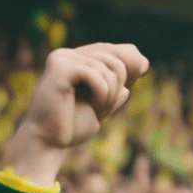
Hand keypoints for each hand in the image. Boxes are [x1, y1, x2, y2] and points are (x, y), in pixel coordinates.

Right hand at [5, 44, 147, 184]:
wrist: (48, 142)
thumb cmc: (72, 127)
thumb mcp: (102, 106)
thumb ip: (117, 88)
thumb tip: (141, 63)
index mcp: (76, 60)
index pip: (113, 50)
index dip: (131, 59)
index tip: (143, 70)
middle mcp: (68, 54)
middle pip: (116, 58)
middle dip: (119, 85)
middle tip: (105, 106)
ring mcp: (63, 58)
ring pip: (110, 67)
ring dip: (111, 94)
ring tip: (98, 108)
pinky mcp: (60, 67)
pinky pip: (97, 75)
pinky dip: (103, 94)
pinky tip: (93, 105)